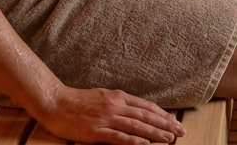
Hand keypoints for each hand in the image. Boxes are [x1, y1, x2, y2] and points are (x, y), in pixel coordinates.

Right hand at [39, 86, 187, 144]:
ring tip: (169, 139)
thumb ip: (119, 103)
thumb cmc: (78, 101)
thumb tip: (137, 111)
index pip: (146, 106)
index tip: (175, 121)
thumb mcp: (102, 96)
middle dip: (165, 124)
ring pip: (136, 126)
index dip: (162, 114)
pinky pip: (118, 137)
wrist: (55, 103)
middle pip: (145, 116)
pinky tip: (146, 144)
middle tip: (181, 132)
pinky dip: (134, 141)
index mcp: (117, 96)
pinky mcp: (96, 131)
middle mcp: (115, 105)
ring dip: (155, 133)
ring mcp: (106, 118)